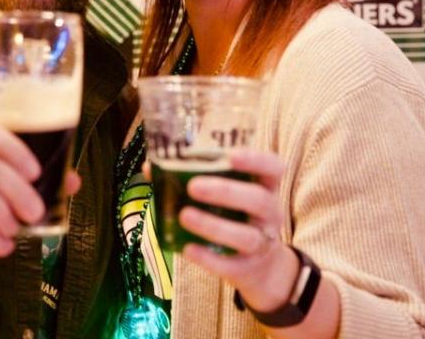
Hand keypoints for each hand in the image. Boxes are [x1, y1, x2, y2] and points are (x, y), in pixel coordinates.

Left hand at [177, 148, 299, 310]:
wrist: (259, 266)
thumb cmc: (234, 218)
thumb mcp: (225, 197)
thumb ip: (194, 178)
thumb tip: (151, 167)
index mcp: (265, 187)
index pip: (273, 167)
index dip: (256, 159)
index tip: (231, 155)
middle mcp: (269, 213)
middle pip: (258, 200)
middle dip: (226, 192)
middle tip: (193, 187)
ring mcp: (262, 243)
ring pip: (246, 236)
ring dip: (213, 225)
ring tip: (185, 216)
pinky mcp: (247, 268)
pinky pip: (230, 264)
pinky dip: (207, 257)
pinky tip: (187, 248)